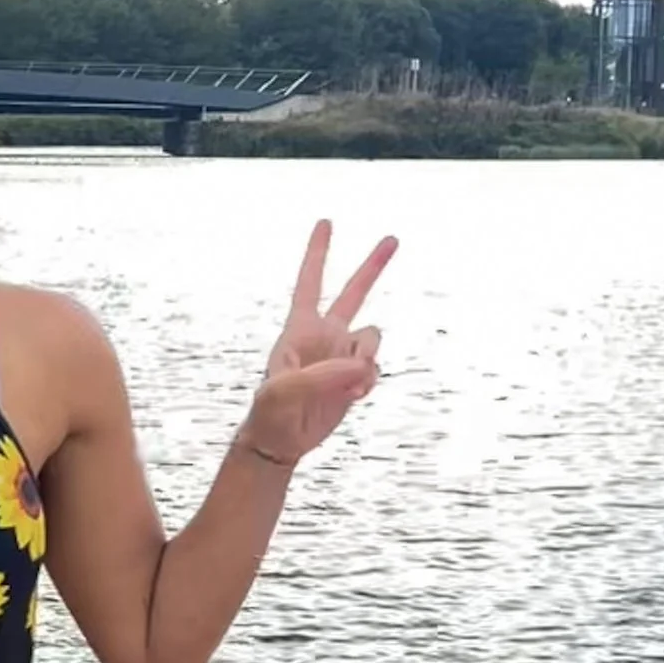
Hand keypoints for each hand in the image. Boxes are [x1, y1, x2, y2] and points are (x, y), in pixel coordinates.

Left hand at [242, 220, 396, 465]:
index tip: (326, 223)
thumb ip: (322, 376)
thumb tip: (361, 365)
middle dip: (372, 266)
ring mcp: (341, 354)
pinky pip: (374, 369)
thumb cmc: (271, 411)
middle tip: (393, 238)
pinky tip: (349, 398)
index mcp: (300, 328)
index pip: (310, 281)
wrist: (282, 439)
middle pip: (353, 292)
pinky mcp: (353, 376)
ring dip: (365, 360)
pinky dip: (367, 383)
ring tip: (345, 385)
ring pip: (373, 339)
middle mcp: (325, 334)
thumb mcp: (284, 391)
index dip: (318, 253)